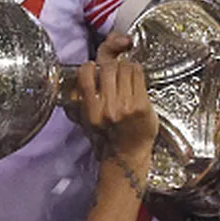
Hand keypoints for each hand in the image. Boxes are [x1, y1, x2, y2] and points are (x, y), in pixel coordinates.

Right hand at [77, 33, 157, 162]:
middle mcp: (107, 108)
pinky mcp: (142, 104)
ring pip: (125, 67)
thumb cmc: (108, 137)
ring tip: (126, 76)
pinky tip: (136, 79)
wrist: (128, 154)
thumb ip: (79, 99)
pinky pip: (138, 74)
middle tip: (114, 72)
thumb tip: (77, 77)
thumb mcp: (86, 119)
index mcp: (90, 111)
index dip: (90, 67)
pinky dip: (137, 72)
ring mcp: (126, 106)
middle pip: (108, 67)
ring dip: (126, 67)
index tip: (94, 68)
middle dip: (111, 66)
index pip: (85, 75)